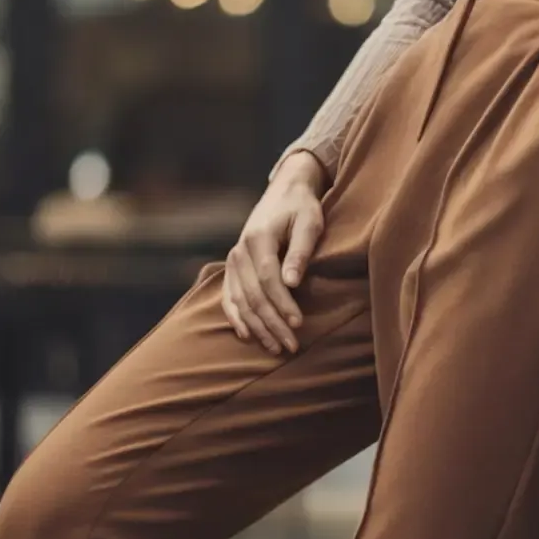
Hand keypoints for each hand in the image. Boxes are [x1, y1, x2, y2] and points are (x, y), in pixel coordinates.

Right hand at [222, 151, 326, 353]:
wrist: (285, 191)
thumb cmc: (302, 207)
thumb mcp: (309, 223)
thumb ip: (300, 251)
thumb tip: (292, 283)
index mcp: (257, 238)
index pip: (268, 278)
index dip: (282, 303)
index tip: (299, 324)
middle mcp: (240, 250)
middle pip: (253, 295)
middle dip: (272, 323)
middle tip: (292, 345)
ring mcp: (233, 259)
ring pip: (240, 300)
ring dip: (257, 327)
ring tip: (276, 347)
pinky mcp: (234, 267)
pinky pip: (229, 296)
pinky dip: (236, 317)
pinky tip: (247, 335)